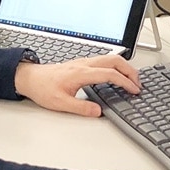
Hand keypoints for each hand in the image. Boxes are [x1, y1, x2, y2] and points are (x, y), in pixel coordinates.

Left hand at [13, 54, 140, 116]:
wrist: (30, 78)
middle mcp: (84, 64)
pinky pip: (104, 60)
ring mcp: (83, 62)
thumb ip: (81, 108)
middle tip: (139, 83)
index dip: (125, 82)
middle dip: (130, 70)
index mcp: (81, 73)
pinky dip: (116, 66)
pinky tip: (117, 76)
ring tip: (132, 80)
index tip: (134, 90)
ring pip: (110, 58)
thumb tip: (99, 112)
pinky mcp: (82, 64)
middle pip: (115, 60)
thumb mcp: (61, 104)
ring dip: (124, 67)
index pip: (110, 74)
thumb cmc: (43, 88)